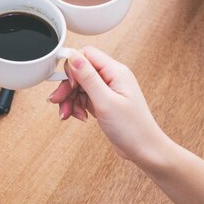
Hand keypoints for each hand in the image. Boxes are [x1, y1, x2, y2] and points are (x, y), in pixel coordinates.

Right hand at [48, 47, 167, 163]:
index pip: (87, 54)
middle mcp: (112, 77)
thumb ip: (88, 77)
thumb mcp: (105, 101)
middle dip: (67, 87)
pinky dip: (77, 106)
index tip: (67, 83)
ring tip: (67, 114)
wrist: (144, 150)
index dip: (72, 66)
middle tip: (59, 101)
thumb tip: (73, 55)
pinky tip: (79, 116)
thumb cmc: (132, 128)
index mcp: (116, 71)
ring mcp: (108, 90)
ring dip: (70, 99)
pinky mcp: (105, 101)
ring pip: (80, 86)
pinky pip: (84, 97)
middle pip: (80, 71)